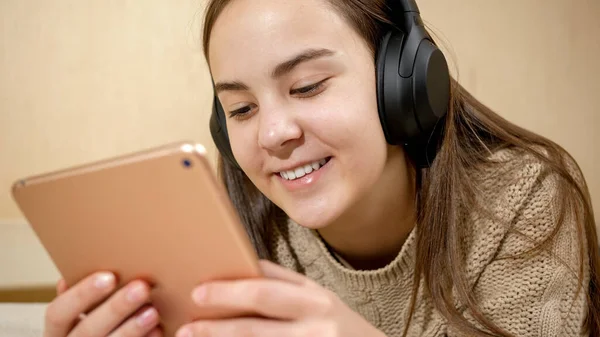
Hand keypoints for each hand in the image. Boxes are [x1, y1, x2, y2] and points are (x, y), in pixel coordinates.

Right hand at [44, 272, 160, 336]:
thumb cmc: (93, 329)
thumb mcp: (76, 318)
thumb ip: (79, 301)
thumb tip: (70, 277)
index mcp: (56, 333)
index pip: (57, 313)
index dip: (81, 295)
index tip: (109, 276)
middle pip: (87, 331)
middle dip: (115, 309)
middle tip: (141, 287)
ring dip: (131, 330)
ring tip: (153, 312)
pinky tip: (158, 331)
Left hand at [176, 260, 385, 336]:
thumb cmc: (338, 325)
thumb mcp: (319, 297)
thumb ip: (285, 281)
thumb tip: (246, 263)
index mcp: (315, 298)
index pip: (266, 290)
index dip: (230, 290)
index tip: (199, 291)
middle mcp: (316, 323)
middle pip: (259, 316)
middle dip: (219, 318)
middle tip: (188, 321)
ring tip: (191, 336)